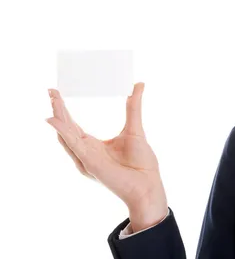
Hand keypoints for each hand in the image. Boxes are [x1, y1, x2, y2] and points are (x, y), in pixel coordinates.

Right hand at [45, 82, 167, 216]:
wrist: (148, 184)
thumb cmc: (141, 162)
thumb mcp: (135, 128)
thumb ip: (133, 107)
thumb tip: (139, 84)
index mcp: (93, 145)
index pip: (72, 125)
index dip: (63, 110)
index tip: (55, 93)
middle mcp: (85, 152)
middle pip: (66, 128)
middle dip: (57, 110)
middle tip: (50, 91)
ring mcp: (86, 158)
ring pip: (66, 135)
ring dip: (59, 118)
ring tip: (53, 100)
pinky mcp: (90, 163)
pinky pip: (74, 145)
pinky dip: (64, 132)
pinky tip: (56, 121)